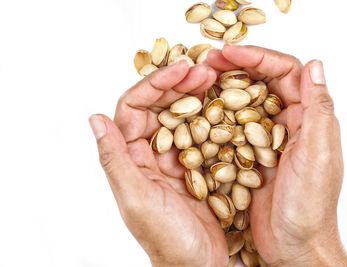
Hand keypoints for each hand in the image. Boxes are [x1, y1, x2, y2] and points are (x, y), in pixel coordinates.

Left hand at [89, 61, 227, 266]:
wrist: (199, 266)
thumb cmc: (167, 241)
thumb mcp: (137, 200)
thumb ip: (115, 159)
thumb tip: (95, 118)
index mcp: (131, 158)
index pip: (133, 108)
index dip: (155, 85)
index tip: (181, 69)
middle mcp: (150, 154)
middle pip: (159, 107)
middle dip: (180, 84)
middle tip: (205, 70)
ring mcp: (175, 158)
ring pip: (182, 116)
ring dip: (197, 96)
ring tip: (217, 80)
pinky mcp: (197, 166)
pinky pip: (202, 133)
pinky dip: (212, 117)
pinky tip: (227, 106)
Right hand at [207, 46, 346, 265]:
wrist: (294, 247)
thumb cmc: (310, 208)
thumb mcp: (319, 156)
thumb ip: (318, 109)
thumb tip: (315, 65)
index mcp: (307, 119)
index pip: (284, 73)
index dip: (257, 58)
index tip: (229, 53)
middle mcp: (287, 124)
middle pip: (260, 83)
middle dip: (234, 67)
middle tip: (206, 61)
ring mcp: (266, 139)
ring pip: (242, 103)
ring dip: (223, 88)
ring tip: (198, 79)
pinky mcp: (248, 156)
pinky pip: (231, 129)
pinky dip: (216, 117)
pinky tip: (198, 112)